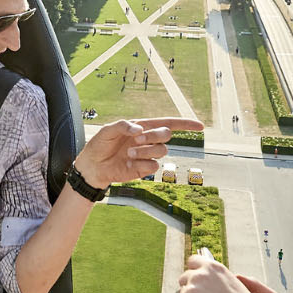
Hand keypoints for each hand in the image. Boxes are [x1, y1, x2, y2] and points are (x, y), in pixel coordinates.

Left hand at [73, 116, 203, 188]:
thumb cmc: (100, 144)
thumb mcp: (107, 130)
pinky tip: (129, 164)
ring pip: (162, 151)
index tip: (200, 126)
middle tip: (137, 140)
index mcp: (142, 127)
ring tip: (129, 153)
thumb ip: (123, 126)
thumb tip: (139, 130)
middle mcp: (148, 140)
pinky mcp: (143, 169)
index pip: (168, 123)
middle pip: (166, 135)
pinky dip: (142, 164)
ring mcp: (147, 155)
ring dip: (147, 151)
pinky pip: (153, 166)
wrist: (92, 165)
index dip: (185, 124)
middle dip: (155, 136)